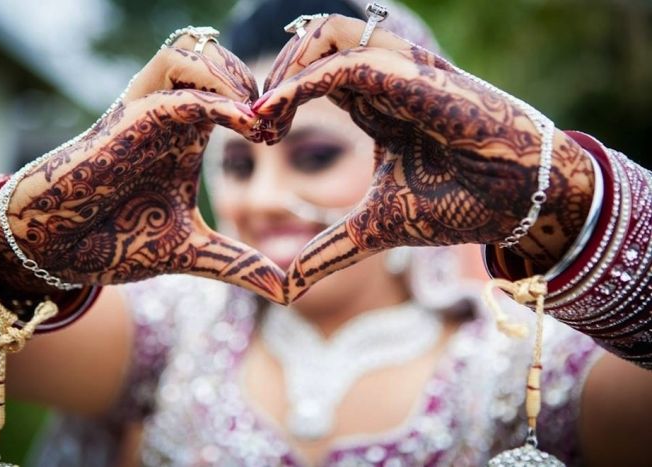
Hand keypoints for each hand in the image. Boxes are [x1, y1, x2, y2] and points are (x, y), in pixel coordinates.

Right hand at [0, 38, 286, 303]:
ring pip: (192, 53)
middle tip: (274, 126)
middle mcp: (170, 113)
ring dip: (233, 79)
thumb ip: (239, 263)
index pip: (233, 83)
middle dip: (256, 80)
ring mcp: (147, 112)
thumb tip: (285, 293)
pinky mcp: (129, 122)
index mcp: (189, 132)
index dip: (267, 98)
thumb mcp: (193, 251)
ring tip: (256, 124)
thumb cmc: (119, 239)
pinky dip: (218, 102)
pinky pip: (178, 93)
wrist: (60, 249)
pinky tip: (247, 128)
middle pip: (217, 55)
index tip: (281, 135)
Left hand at [255, 15, 594, 300]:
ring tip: (263, 114)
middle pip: (312, 41)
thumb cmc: (459, 205)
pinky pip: (351, 61)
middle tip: (251, 121)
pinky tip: (280, 112)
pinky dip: (306, 81)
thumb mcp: (375, 229)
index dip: (275, 96)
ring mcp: (404, 71)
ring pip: (328, 34)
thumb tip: (289, 286)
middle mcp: (385, 78)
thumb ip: (330, 250)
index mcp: (376, 103)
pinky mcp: (420, 77)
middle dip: (271, 74)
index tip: (253, 134)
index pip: (312, 73)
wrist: (522, 202)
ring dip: (285, 68)